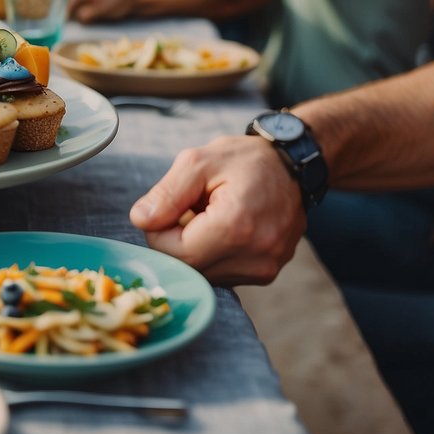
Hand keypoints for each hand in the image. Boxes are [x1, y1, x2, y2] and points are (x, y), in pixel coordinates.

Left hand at [130, 136, 304, 284]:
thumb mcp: (198, 162)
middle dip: (176, 240)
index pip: (174, 253)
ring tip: (212, 216)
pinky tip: (226, 229)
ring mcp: (264, 268)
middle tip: (191, 208)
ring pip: (203, 273)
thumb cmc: (245, 160)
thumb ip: (166, 193)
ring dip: (196, 247)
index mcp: (235, 228)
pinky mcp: (267, 273)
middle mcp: (255, 257)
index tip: (169, 207)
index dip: (159, 231)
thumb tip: (140, 220)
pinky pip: (221, 273)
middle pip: (188, 267)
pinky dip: (213, 253)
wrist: (293, 166)